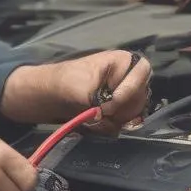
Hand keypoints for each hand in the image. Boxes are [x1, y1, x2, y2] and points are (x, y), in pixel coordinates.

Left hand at [0, 50, 151, 131]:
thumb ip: (96, 101)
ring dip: (112, 122)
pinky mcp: (119, 113)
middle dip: (118, 110)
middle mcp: (129, 79)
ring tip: (92, 118)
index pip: (140, 75)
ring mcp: (126, 97)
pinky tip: (94, 124)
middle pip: (139, 100)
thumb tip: (104, 116)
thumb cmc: (64, 81)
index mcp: (123, 62)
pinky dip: (108, 128)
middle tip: (99, 113)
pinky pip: (123, 125)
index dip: (127, 92)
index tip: (109, 105)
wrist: (50, 94)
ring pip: (132, 116)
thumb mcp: (79, 87)